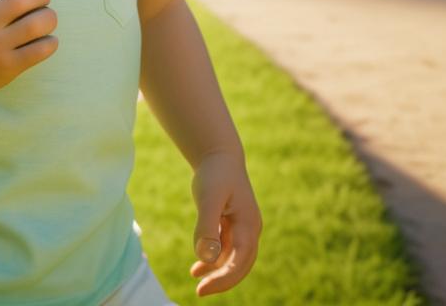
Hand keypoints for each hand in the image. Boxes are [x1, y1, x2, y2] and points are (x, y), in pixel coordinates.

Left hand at [190, 151, 261, 296]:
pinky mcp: (233, 225)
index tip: (202, 288)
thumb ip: (207, 226)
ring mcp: (243, 228)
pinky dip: (214, 258)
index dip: (223, 278)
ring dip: (216, 270)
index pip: (240, 261)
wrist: (218, 154)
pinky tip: (198, 266)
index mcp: (249, 225)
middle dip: (222, 280)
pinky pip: (226, 249)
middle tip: (200, 291)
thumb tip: (206, 256)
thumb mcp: (208, 197)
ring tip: (195, 278)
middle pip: (241, 265)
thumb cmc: (215, 173)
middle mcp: (250, 229)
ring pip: (233, 258)